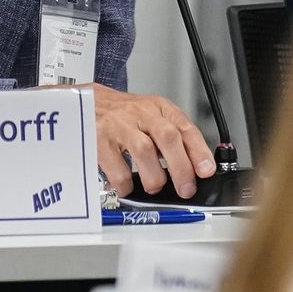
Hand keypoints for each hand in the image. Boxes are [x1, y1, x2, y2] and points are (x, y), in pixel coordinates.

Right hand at [88, 84, 214, 197]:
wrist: (86, 102)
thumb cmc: (122, 114)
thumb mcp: (151, 116)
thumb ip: (173, 138)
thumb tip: (196, 169)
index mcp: (158, 107)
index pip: (184, 127)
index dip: (198, 151)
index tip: (206, 171)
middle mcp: (140, 113)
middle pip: (167, 137)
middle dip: (181, 167)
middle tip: (186, 189)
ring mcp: (118, 125)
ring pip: (144, 151)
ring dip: (154, 177)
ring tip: (155, 186)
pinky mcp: (99, 141)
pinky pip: (118, 169)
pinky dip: (127, 185)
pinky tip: (128, 185)